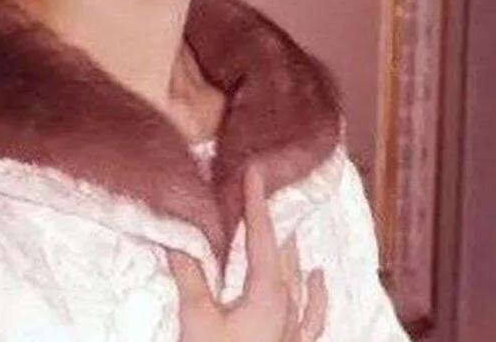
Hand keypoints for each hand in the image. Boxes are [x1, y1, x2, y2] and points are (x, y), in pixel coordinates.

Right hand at [167, 164, 328, 341]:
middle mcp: (288, 308)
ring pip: (299, 279)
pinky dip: (317, 293)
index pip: (262, 236)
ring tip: (285, 228)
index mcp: (268, 294)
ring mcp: (294, 330)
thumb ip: (190, 276)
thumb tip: (177, 237)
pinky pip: (313, 314)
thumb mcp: (195, 319)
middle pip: (283, 254)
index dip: (257, 202)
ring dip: (290, 252)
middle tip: (258, 194)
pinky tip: (319, 278)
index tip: (255, 170)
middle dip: (270, 223)